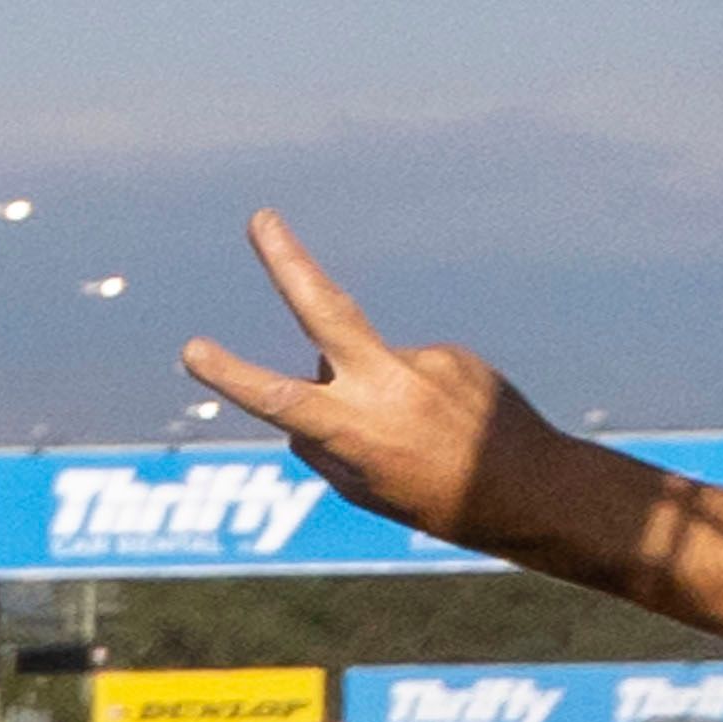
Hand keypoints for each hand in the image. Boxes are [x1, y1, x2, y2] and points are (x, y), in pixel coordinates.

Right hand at [176, 211, 550, 549]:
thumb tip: (299, 401)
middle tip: (261, 218)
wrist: (530, 487)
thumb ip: (322, 446)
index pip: (280, 398)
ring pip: (369, 367)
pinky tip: (447, 426)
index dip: (231, 376)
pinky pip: (411, 370)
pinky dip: (416, 397)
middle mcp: (387, 384)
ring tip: (421, 441)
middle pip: (326, 310)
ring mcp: (423, 360)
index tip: (192, 349)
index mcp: (357, 429)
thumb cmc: (436, 501)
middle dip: (288, 263)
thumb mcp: (364, 489)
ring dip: (379, 398)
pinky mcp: (452, 353)